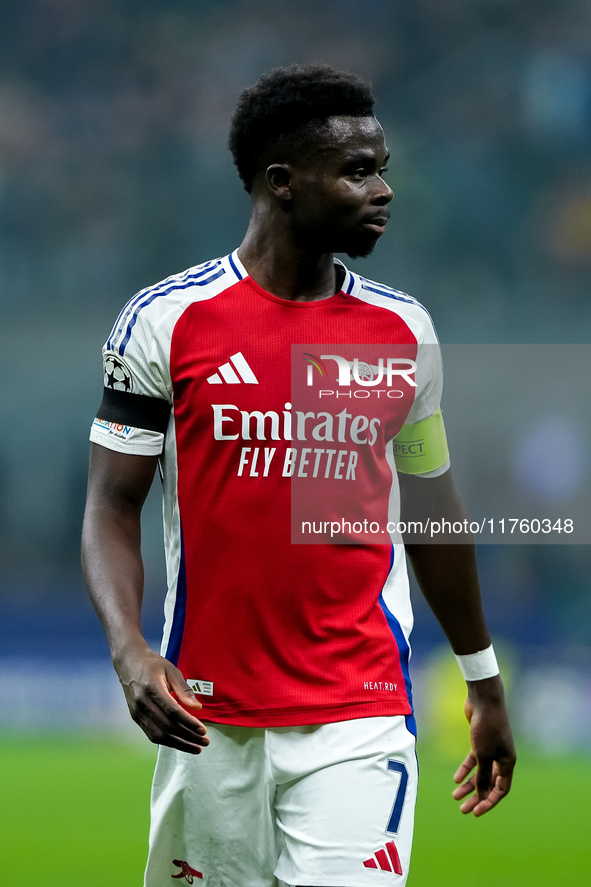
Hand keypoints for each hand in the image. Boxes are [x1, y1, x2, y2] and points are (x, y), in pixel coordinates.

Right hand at [114, 643, 208, 754]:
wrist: (129, 662)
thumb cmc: (154, 664)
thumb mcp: (172, 670)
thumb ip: (184, 690)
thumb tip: (197, 708)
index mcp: (152, 689)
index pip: (172, 712)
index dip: (189, 723)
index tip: (203, 731)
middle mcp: (142, 703)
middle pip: (167, 727)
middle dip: (188, 737)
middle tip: (205, 742)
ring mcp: (137, 712)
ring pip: (159, 735)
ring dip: (179, 744)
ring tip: (196, 747)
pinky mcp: (135, 717)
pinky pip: (152, 734)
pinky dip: (167, 741)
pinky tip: (181, 743)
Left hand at [452, 678, 515, 815]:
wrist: (484, 700)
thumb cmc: (487, 727)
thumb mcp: (483, 754)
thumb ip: (483, 776)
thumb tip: (482, 796)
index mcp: (508, 762)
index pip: (501, 790)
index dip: (489, 802)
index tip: (476, 812)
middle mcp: (501, 758)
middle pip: (490, 783)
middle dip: (477, 797)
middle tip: (463, 810)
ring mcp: (491, 749)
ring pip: (481, 773)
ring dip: (469, 785)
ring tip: (455, 796)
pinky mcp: (481, 741)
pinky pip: (474, 760)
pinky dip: (466, 769)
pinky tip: (456, 778)